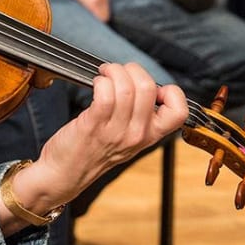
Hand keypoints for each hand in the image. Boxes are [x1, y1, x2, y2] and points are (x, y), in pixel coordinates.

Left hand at [11, 63, 189, 212]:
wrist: (65, 174)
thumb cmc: (93, 151)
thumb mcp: (127, 138)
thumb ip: (139, 116)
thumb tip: (141, 83)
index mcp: (150, 136)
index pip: (179, 111)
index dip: (171, 92)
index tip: (154, 88)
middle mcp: (137, 134)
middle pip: (148, 87)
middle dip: (131, 69)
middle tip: (117, 72)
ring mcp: (115, 131)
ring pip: (125, 87)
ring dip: (112, 72)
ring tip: (104, 75)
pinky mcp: (93, 125)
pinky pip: (104, 93)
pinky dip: (100, 81)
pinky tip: (96, 84)